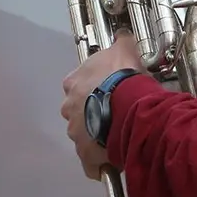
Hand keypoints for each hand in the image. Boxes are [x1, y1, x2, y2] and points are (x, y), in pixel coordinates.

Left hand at [60, 32, 145, 179]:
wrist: (128, 106)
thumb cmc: (123, 78)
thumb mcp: (124, 51)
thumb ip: (121, 43)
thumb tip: (122, 35)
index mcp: (73, 83)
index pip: (79, 83)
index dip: (95, 85)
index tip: (108, 87)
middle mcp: (69, 108)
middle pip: (79, 110)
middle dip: (93, 111)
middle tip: (114, 110)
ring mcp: (75, 132)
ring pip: (85, 134)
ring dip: (98, 133)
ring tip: (118, 132)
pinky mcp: (85, 153)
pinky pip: (91, 160)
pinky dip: (100, 160)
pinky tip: (114, 155)